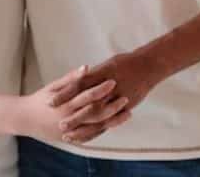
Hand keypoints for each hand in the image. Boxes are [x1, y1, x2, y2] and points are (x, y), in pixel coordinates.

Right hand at [20, 66, 130, 143]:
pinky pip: (91, 136)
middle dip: (111, 106)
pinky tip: (115, 123)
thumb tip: (86, 67)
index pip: (87, 95)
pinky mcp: (71, 137)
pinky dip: (104, 130)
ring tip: (127, 112)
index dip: (101, 88)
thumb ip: (71, 78)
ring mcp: (71, 130)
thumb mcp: (53, 86)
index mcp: (65, 103)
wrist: (25, 118)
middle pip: (95, 113)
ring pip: (96, 127)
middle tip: (126, 98)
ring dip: (113, 120)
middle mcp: (69, 118)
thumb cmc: (41, 99)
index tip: (113, 81)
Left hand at [51, 52, 165, 135]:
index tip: (50, 102)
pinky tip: (86, 137)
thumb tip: (77, 80)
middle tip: (59, 124)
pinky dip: (97, 131)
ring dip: (83, 128)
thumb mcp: (107, 65)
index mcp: (102, 75)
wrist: (148, 66)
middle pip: (88, 105)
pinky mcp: (125, 108)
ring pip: (98, 117)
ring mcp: (118, 99)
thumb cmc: (126, 62)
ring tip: (69, 136)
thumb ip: (92, 75)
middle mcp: (109, 89)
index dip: (65, 94)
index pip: (79, 85)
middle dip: (74, 116)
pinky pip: (109, 123)